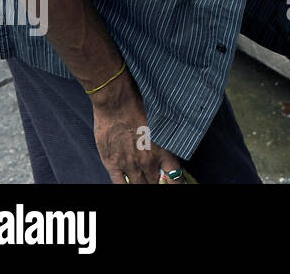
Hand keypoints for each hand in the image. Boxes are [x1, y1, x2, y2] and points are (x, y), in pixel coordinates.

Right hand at [89, 66, 185, 183]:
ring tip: (144, 181)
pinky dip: (126, 186)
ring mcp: (130, 165)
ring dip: (142, 184)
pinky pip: (120, 184)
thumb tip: (172, 152)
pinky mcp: (113, 164)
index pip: (175, 178)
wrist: (118, 104)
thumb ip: (167, 142)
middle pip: (154, 183)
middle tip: (155, 179)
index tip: (175, 183)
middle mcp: (148, 162)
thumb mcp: (163, 124)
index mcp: (164, 152)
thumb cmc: (141, 108)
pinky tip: (129, 183)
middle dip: (156, 183)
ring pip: (139, 185)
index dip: (176, 184)